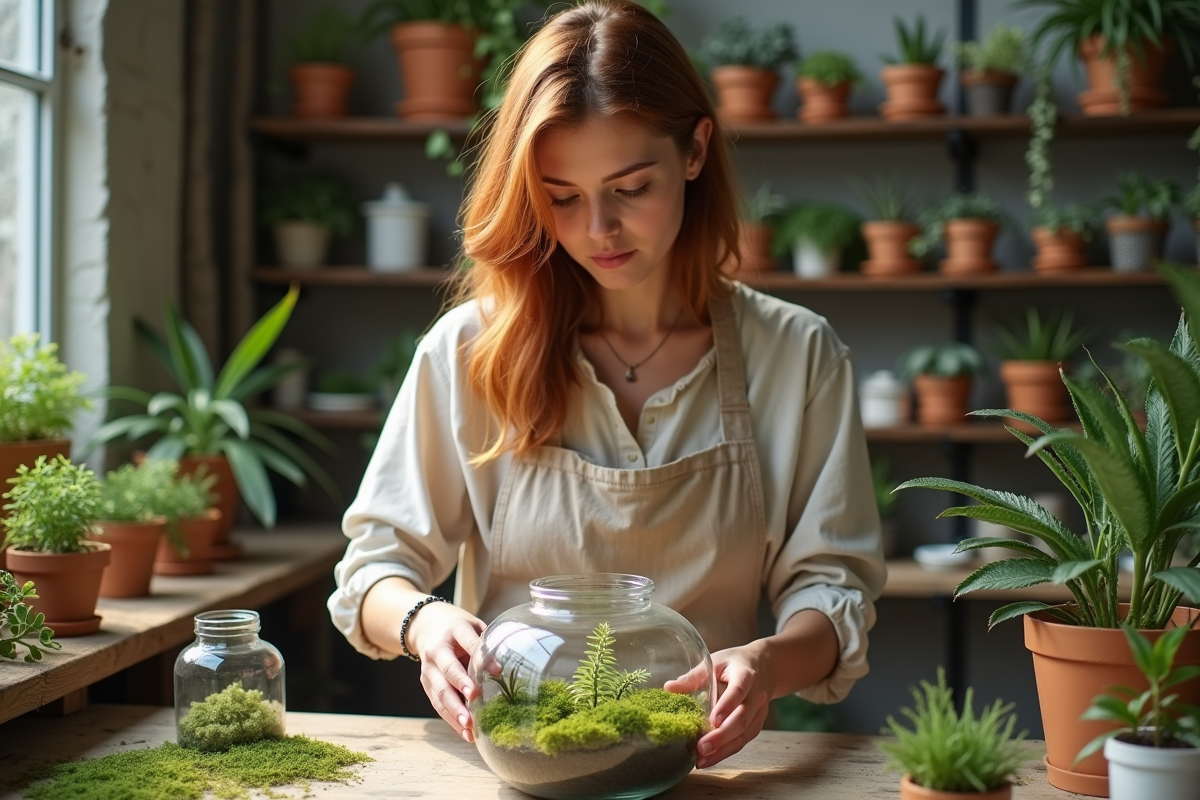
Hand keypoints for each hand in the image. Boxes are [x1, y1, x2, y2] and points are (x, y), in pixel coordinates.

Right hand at [407, 602, 485, 742]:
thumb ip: (486, 643)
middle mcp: (438, 649)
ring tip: (469, 726)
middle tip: (474, 697)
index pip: (469, 642)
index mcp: (455, 630)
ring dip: (455, 710)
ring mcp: (429, 668)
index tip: (497, 671)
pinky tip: (466, 733)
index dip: (482, 656)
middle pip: (448, 669)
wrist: (424, 626)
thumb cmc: (458, 628)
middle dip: (461, 684)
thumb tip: (507, 667)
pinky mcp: (426, 684)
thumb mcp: (472, 626)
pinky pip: (438, 704)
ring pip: (440, 691)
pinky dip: (451, 720)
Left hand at [668, 644, 774, 768]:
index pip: (738, 691)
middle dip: (722, 736)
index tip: (713, 720)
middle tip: (701, 747)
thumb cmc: (734, 664)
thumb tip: (668, 688)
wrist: (764, 667)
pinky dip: (726, 752)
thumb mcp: (715, 662)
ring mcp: (758, 712)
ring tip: (701, 760)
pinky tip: (709, 759)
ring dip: (723, 749)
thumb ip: (694, 676)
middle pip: (742, 718)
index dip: (727, 705)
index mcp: (746, 675)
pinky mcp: (756, 725)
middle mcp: (756, 696)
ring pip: (744, 734)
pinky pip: (743, 741)